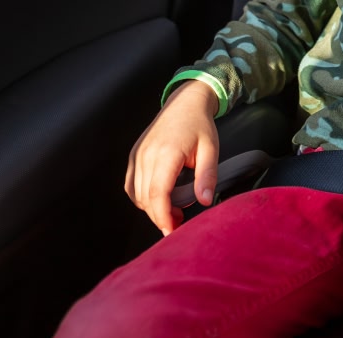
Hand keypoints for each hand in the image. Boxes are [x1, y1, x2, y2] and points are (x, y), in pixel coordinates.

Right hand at [124, 80, 219, 235]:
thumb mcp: (211, 149)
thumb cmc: (199, 125)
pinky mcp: (134, 156)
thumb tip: (205, 201)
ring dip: (152, 208)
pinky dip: (143, 198)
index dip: (163, 216)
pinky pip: (131, 185)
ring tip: (174, 212)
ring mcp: (137, 155)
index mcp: (166, 153)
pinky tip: (160, 200)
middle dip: (160, 217)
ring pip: (136, 194)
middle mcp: (146, 155)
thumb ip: (207, 176)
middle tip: (179, 226)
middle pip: (145, 198)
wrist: (185, 102)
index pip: (157, 194)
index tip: (172, 231)